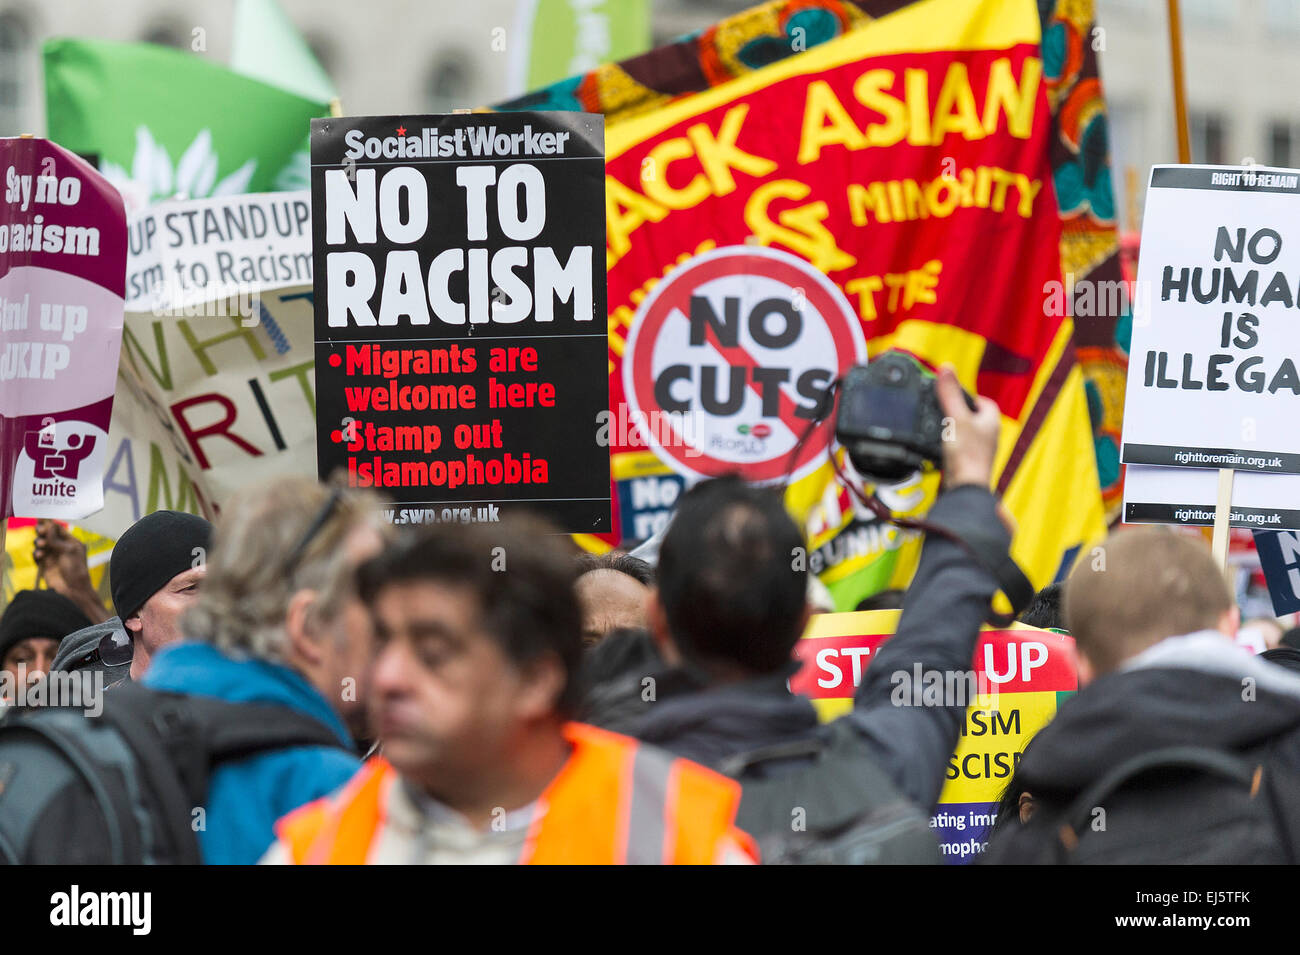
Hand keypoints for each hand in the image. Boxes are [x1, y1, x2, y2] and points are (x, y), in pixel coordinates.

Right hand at [33, 520, 108, 622]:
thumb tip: (49, 526)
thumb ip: (57, 539)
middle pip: (48, 535)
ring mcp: (53, 556)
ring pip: (41, 544)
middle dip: (42, 532)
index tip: (42, 521)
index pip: (59, 530)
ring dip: (39, 542)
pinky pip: (37, 555)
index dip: (50, 525)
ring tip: (42, 545)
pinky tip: (40, 556)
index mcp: (71, 543)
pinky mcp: (45, 565)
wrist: (73, 589)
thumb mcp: (69, 550)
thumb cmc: (76, 569)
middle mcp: (61, 548)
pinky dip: (37, 553)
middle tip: (41, 531)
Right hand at [935, 366, 1000, 490]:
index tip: (954, 395)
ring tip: (938, 429)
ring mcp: (978, 450)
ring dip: (952, 430)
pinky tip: (939, 448)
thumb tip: (946, 368)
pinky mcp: (967, 463)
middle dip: (958, 412)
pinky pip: (958, 448)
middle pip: (973, 417)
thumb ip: (949, 393)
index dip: (969, 396)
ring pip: (965, 433)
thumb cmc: (967, 455)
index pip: (983, 402)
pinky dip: (948, 445)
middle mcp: (988, 435)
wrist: (965, 488)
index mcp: (991, 421)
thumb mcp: (955, 417)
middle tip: (942, 410)